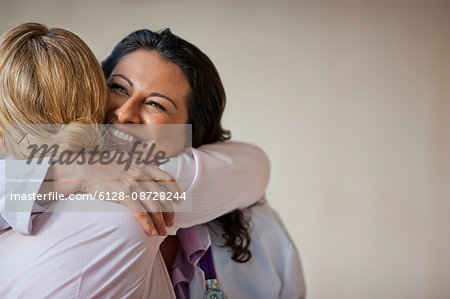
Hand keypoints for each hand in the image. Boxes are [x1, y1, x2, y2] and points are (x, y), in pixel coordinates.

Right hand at [39, 158, 179, 235]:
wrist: (86, 169)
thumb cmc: (104, 166)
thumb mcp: (126, 160)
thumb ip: (139, 167)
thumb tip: (149, 175)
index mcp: (145, 166)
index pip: (168, 178)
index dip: (176, 190)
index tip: (179, 200)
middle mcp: (142, 175)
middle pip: (164, 197)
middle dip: (170, 212)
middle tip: (171, 222)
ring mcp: (134, 185)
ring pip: (155, 207)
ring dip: (161, 222)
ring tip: (163, 232)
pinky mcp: (125, 195)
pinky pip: (141, 213)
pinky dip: (148, 224)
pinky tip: (151, 232)